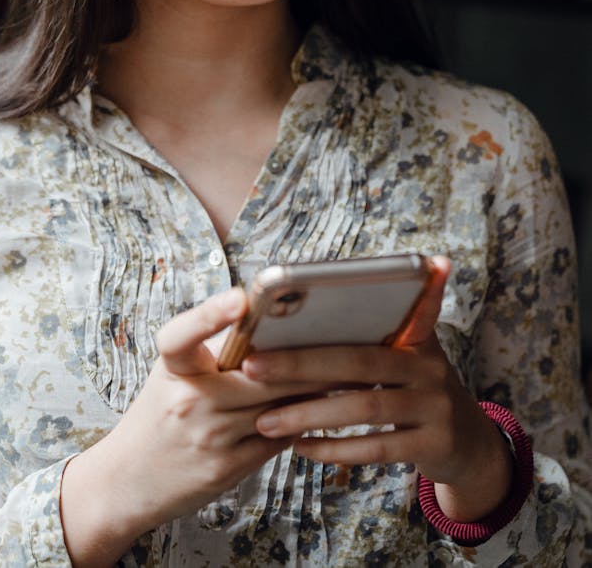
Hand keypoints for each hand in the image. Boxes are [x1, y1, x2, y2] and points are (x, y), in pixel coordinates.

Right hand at [60, 287, 318, 566]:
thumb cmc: (159, 413)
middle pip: (261, 375)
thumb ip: (212, 348)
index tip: (240, 300)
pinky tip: (318, 410)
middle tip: (346, 340)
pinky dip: (299, 421)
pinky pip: (277, 438)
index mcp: (172, 367)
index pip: (182, 335)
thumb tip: (270, 322)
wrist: (125, 480)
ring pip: (277, 407)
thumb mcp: (172, 372)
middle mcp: (187, 400)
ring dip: (314, 392)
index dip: (210, 315)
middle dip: (306, 361)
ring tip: (348, 374)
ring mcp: (208, 437)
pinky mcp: (225, 468)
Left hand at [244, 257, 512, 522]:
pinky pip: (376, 447)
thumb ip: (375, 335)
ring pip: (363, 406)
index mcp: (417, 338)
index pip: (403, 308)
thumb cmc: (418, 391)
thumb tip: (311, 313)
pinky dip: (335, 449)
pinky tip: (301, 448)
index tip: (388, 272)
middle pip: (359, 360)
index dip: (406, 289)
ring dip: (308, 413)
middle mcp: (429, 367)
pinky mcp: (432, 445)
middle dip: (300, 363)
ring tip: (265, 420)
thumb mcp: (410, 356)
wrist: (468, 447)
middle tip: (252, 367)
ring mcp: (434, 407)